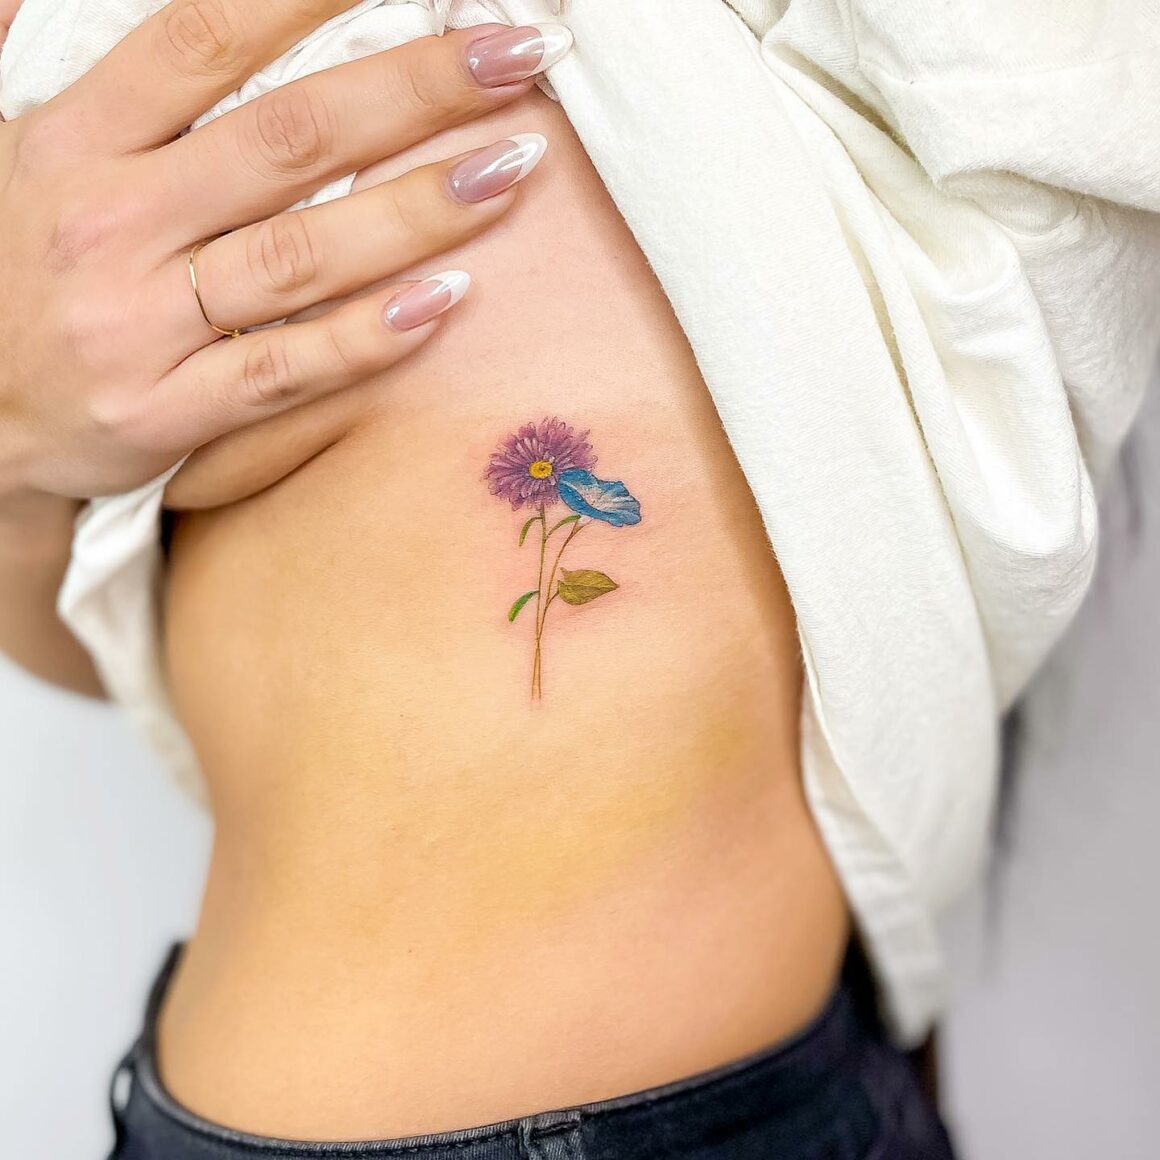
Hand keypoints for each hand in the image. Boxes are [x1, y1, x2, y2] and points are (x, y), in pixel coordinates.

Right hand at [0, 3, 568, 498]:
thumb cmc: (17, 266)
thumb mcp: (18, 150)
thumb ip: (80, 68)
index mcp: (75, 141)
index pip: (199, 41)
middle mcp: (111, 223)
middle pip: (285, 140)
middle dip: (412, 89)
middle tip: (512, 55)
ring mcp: (141, 324)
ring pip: (301, 255)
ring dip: (418, 209)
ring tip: (513, 168)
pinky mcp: (169, 410)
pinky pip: (287, 369)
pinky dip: (369, 335)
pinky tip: (448, 298)